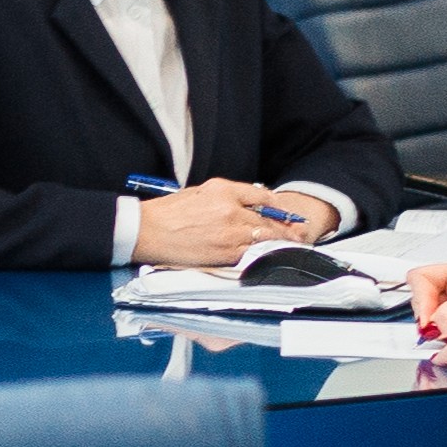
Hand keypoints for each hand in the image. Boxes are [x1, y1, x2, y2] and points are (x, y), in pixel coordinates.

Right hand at [134, 178, 317, 268]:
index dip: (277, 207)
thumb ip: (224, 196)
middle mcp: (231, 209)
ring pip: (265, 237)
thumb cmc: (168, 213)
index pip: (261, 196)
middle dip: (285, 227)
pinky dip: (264, 254)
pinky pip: (253, 253)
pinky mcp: (225, 253)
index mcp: (223, 190)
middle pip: (268, 219)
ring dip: (280, 242)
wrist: (148, 231)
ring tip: (292, 246)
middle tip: (298, 233)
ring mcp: (230, 232)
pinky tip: (272, 256)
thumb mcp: (198, 192)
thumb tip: (244, 204)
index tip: (284, 213)